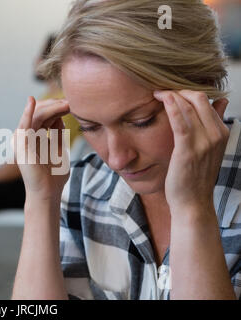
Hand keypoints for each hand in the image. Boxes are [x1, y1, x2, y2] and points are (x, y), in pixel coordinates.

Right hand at [12, 97, 70, 202]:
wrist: (48, 193)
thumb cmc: (54, 176)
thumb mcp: (59, 149)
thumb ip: (58, 133)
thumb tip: (60, 116)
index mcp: (34, 138)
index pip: (43, 116)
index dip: (56, 108)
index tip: (71, 105)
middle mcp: (26, 137)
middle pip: (38, 113)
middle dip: (54, 105)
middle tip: (70, 102)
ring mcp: (21, 141)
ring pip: (34, 116)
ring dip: (50, 107)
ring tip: (65, 104)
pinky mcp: (20, 145)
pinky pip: (23, 125)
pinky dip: (27, 112)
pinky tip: (33, 101)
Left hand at [153, 90, 228, 214]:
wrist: (193, 202)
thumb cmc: (196, 175)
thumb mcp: (210, 147)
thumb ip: (213, 124)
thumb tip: (221, 101)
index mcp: (221, 132)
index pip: (206, 100)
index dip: (185, 91)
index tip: (169, 90)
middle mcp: (216, 135)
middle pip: (199, 98)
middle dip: (178, 89)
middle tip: (161, 90)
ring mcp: (204, 143)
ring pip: (189, 107)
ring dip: (171, 95)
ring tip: (157, 93)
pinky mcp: (188, 150)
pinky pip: (180, 122)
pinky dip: (172, 107)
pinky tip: (162, 98)